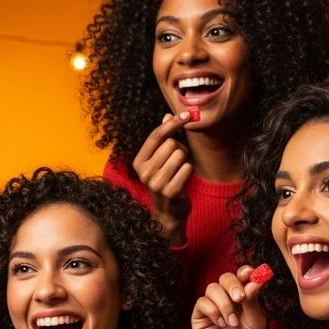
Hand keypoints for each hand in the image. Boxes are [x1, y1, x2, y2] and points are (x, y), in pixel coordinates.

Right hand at [132, 112, 194, 245]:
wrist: (168, 212)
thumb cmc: (165, 181)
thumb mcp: (160, 159)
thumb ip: (163, 138)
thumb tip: (168, 115)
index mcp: (139, 161)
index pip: (156, 135)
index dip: (172, 123)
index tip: (186, 115)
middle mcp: (145, 172)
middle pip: (171, 144)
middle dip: (180, 149)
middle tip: (178, 161)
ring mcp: (156, 183)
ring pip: (180, 155)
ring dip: (185, 160)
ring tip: (179, 171)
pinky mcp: (170, 191)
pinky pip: (187, 169)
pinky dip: (189, 171)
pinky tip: (183, 180)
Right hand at [192, 265, 267, 328]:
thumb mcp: (256, 322)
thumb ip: (252, 300)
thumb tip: (253, 280)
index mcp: (244, 298)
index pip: (242, 277)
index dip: (244, 272)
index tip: (249, 273)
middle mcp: (227, 300)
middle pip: (225, 278)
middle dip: (232, 285)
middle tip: (239, 298)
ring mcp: (212, 308)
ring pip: (212, 288)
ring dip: (224, 303)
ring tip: (231, 322)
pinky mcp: (200, 317)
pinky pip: (202, 302)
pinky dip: (212, 311)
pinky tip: (219, 324)